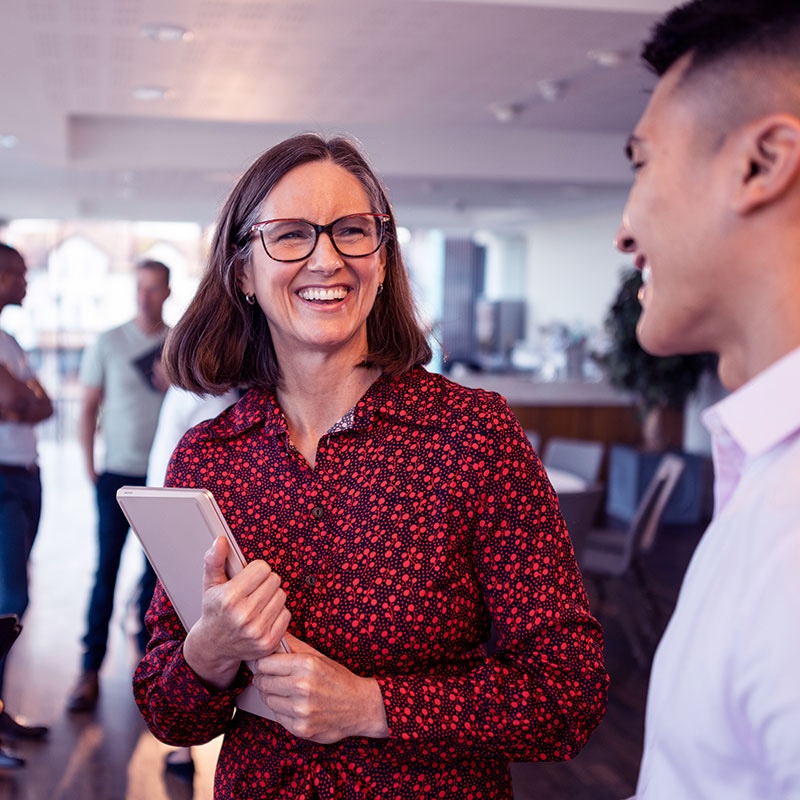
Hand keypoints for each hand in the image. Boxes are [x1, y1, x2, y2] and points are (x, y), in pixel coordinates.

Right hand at [183, 537, 290, 690]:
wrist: (213, 646)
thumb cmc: (214, 611)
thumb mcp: (210, 584)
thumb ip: (215, 560)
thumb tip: (221, 541)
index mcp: (229, 598)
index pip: (262, 568)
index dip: (255, 570)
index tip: (248, 577)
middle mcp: (243, 615)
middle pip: (274, 580)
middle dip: (265, 582)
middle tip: (252, 590)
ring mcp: (257, 631)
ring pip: (282, 596)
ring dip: (272, 596)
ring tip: (257, 603)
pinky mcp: (268, 642)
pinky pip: (286, 614)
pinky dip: (277, 613)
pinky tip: (263, 616)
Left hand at [251, 634, 388, 743]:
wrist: (359, 707)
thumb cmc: (338, 679)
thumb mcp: (318, 657)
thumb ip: (294, 645)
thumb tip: (273, 636)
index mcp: (306, 665)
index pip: (264, 663)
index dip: (262, 664)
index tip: (265, 665)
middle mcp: (302, 687)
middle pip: (262, 682)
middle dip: (264, 679)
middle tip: (272, 678)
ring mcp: (301, 710)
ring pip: (267, 700)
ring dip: (272, 695)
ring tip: (285, 692)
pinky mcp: (301, 728)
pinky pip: (277, 716)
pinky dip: (282, 711)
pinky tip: (294, 706)